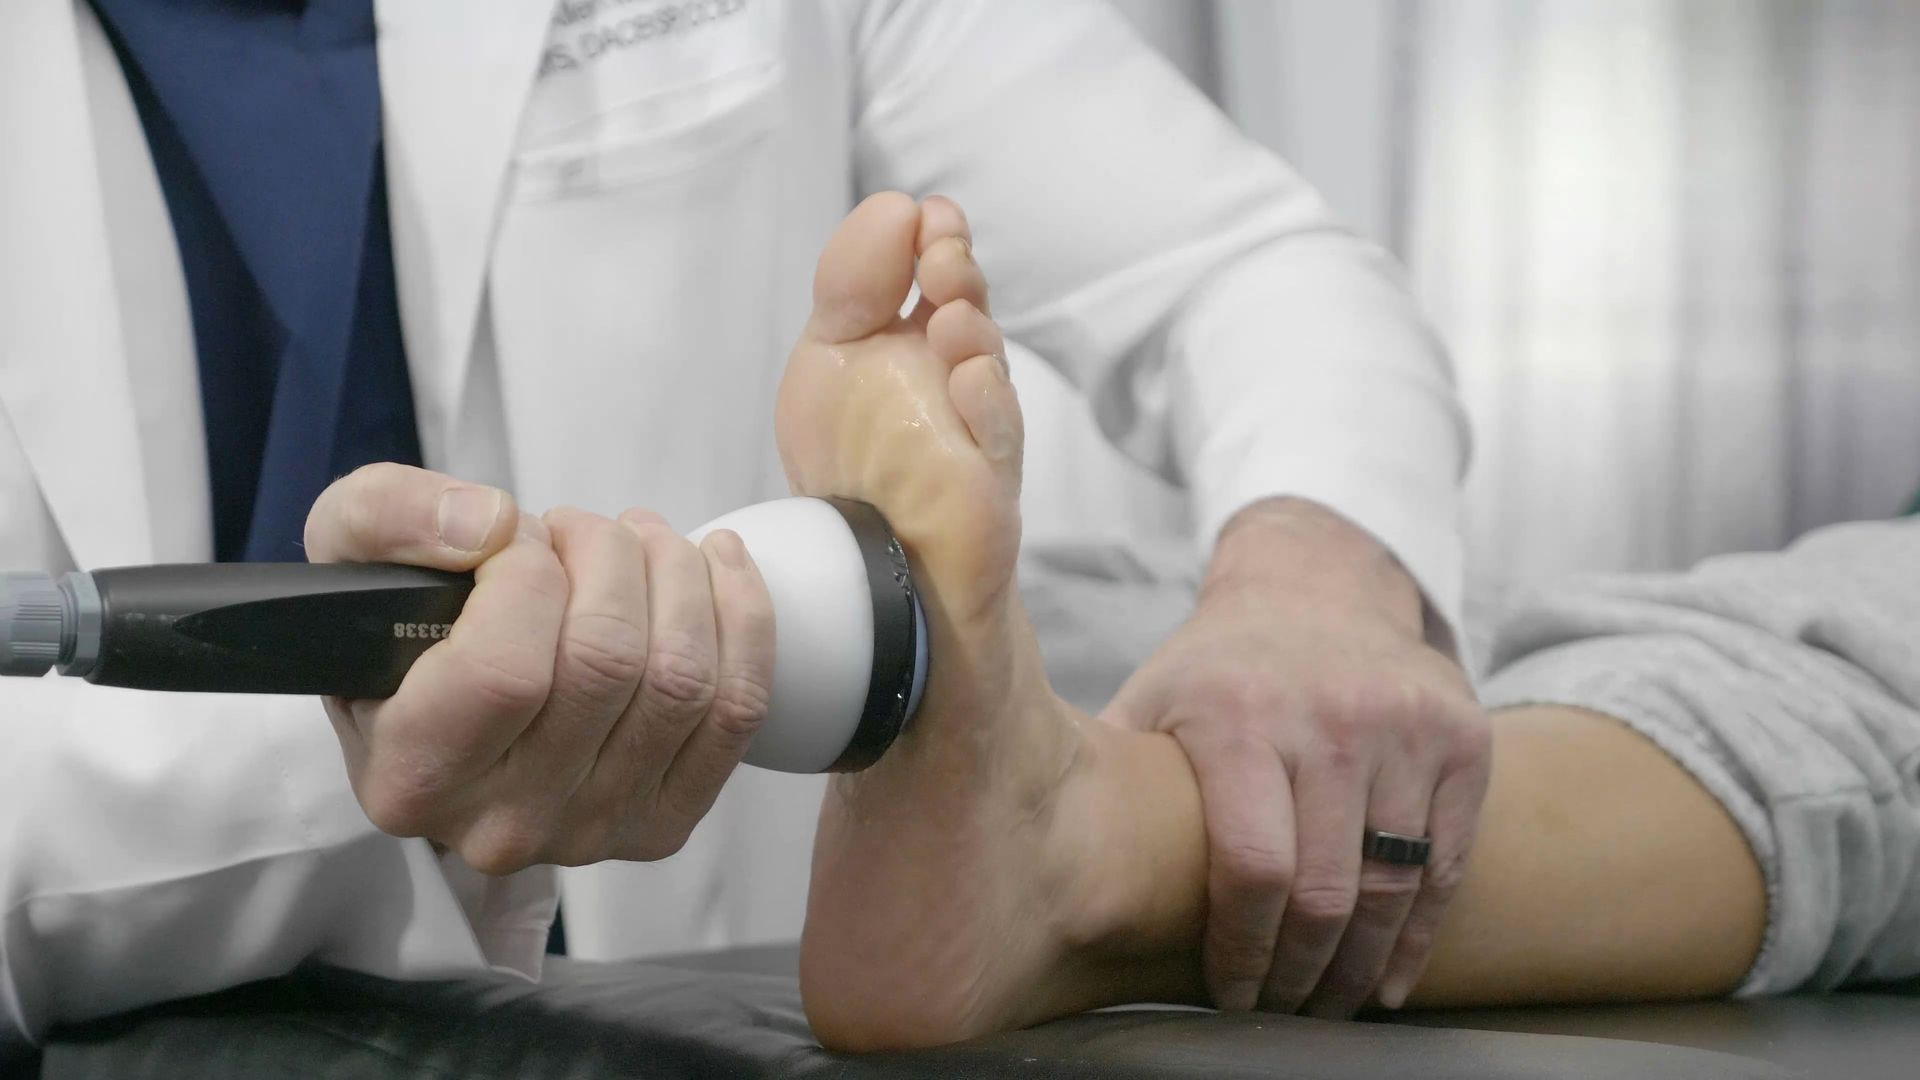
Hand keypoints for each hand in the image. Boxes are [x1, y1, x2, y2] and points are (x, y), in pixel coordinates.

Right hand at [303, 463, 775, 873]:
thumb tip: (491, 527)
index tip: (517, 541)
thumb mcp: (350, 548)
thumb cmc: (399, 623)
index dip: (528, 573)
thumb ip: (392, 517)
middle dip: (610, 557)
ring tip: (641, 539)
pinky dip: (742, 619)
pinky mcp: (665, 821)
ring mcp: (593, 832)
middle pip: (607, 664)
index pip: (504, 670)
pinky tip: (715, 565)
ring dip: (678, 576)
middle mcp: (502, 826)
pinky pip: (738, 712)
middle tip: (582, 528)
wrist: (448, 699)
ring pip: (682, 681)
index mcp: (412, 777)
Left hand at [1101, 498, 1487, 1016]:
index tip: (1230, 995)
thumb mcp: (1154, 701)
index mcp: (1239, 715)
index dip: (1244, 951)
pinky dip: (1419, 934)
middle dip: (1301, 976)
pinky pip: (1448, 862)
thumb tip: (1038, 869)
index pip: (1254, 866)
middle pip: (1327, 893)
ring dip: (1358, 969)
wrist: (1317, 587)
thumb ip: (1114, 778)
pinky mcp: (1463, 736)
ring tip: (1327, 1007)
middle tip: (1280, 1014)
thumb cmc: (1219, 671)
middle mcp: (1331, 715)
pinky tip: (1385, 978)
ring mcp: (1405, 724)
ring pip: (1394, 888)